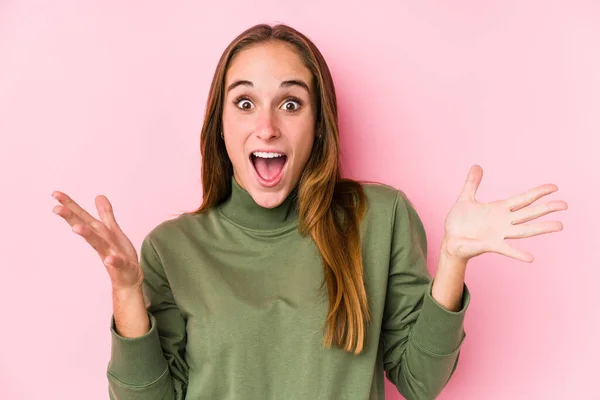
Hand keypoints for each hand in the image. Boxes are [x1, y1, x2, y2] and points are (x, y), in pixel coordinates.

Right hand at [51, 191, 142, 290]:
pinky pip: (118, 263)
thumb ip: (106, 215)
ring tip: (76, 228)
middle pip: (86, 228)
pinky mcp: (122, 266)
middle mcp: (101, 243)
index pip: (83, 217)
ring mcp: (110, 255)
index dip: (70, 205)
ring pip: (98, 244)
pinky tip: (108, 259)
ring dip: (87, 236)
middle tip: (55, 208)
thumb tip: (99, 195)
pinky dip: (113, 261)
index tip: (55, 194)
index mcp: (99, 234)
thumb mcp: (113, 231)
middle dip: (72, 218)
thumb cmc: (119, 254)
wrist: (128, 279)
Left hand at [442, 165, 567, 262]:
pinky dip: (518, 254)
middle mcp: (503, 221)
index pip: (523, 199)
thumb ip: (472, 183)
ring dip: (541, 228)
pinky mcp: (490, 245)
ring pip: (524, 230)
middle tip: (565, 204)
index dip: (538, 192)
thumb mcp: (465, 198)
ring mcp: (499, 233)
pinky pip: (507, 250)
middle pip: (529, 213)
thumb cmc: (459, 222)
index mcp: (499, 209)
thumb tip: (476, 165)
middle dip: (546, 208)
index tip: (554, 187)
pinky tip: (531, 258)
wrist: (449, 240)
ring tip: (559, 226)